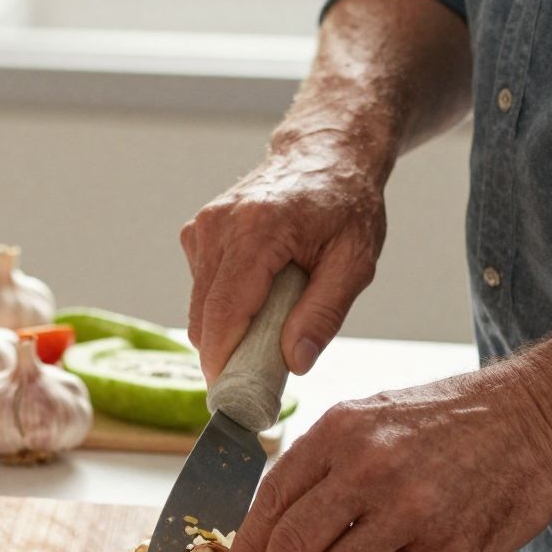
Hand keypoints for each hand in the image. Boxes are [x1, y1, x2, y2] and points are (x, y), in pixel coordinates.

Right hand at [183, 138, 388, 382]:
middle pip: (203, 316)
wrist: (323, 154)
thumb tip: (296, 362)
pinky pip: (201, 288)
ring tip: (271, 323)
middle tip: (261, 376)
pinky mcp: (197, 232)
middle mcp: (219, 227)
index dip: (221, 361)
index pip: (223, 311)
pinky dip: (224, 304)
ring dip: (227, 328)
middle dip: (225, 354)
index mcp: (257, 231)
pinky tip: (258, 293)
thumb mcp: (355, 261)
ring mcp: (203, 228)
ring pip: (199, 306)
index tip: (231, 397)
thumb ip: (324, 313)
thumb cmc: (345, 204)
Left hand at [226, 363, 551, 551]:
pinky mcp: (445, 544)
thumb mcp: (375, 418)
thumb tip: (279, 531)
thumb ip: (328, 467)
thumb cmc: (456, 421)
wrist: (540, 417)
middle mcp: (366, 465)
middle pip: (291, 545)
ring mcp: (407, 507)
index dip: (247, 550)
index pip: (271, 498)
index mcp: (339, 430)